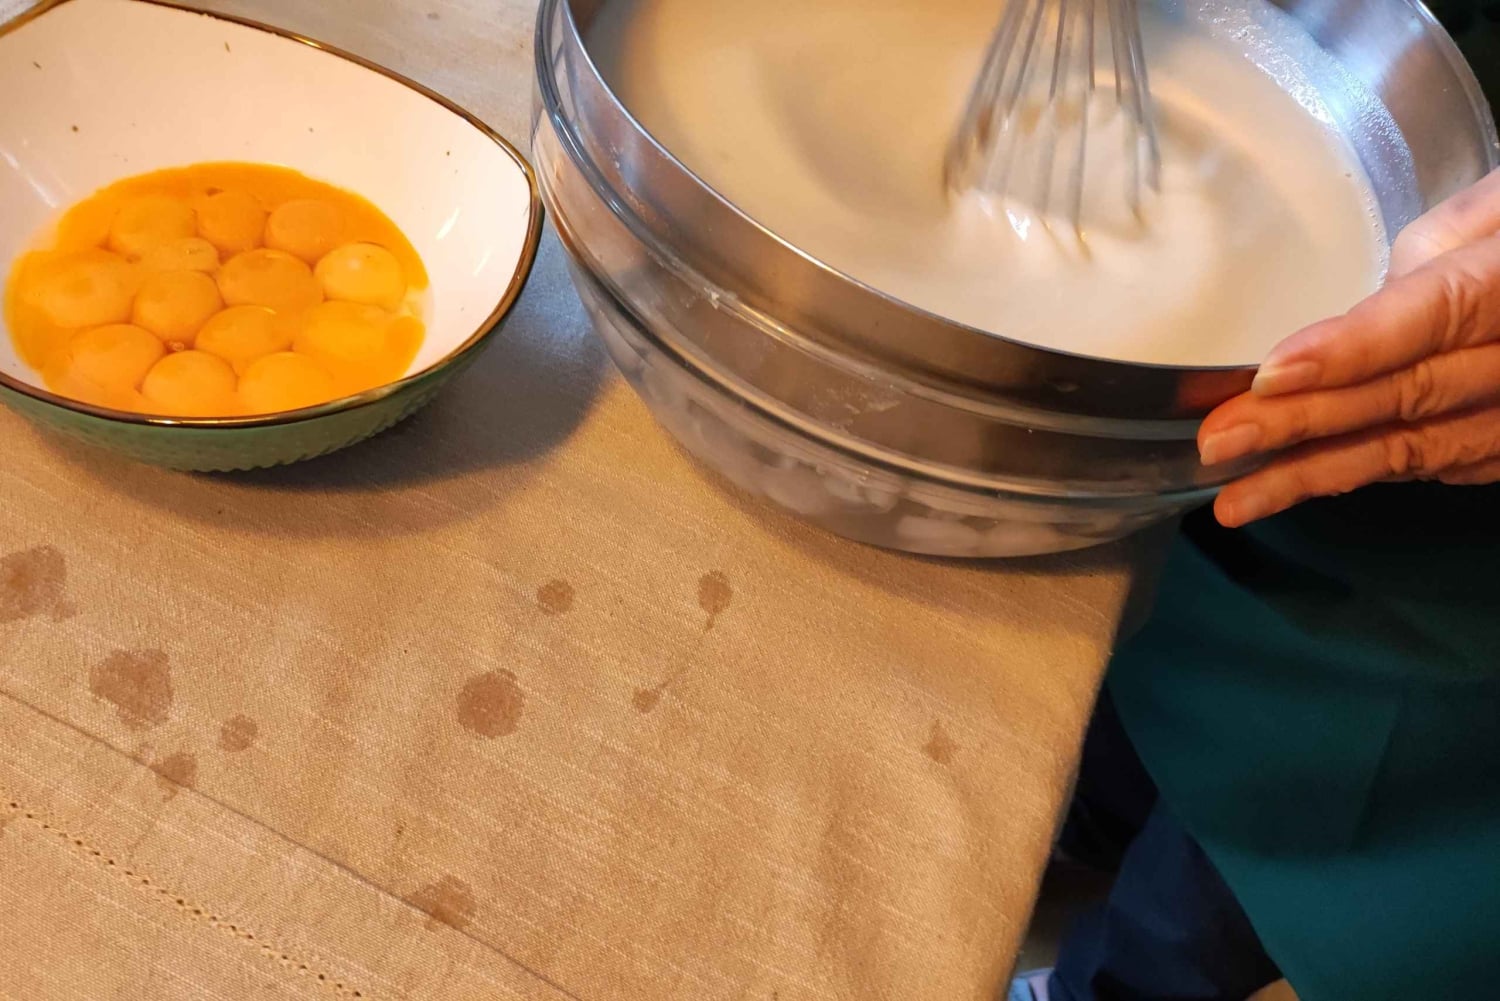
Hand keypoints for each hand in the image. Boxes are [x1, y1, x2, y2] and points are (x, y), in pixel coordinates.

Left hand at [1196, 168, 1499, 526]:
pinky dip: (1362, 472)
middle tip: (1218, 443)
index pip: (1430, 317)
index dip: (1350, 350)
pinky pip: (1435, 463)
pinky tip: (1296, 484)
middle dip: (1304, 423)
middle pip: (1407, 394)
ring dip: (1317, 475)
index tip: (1271, 376)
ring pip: (1415, 448)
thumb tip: (1371, 294)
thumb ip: (1439, 243)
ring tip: (1235, 499)